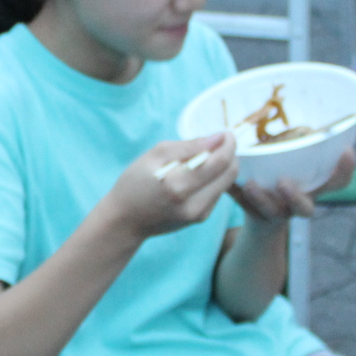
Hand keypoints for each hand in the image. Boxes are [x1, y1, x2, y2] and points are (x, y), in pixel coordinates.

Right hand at [101, 132, 237, 242]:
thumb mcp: (153, 157)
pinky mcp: (201, 218)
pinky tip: (198, 174)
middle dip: (230, 154)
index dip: (228, 144)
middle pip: (230, 173)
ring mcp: (200, 214)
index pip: (219, 162)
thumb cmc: (133, 185)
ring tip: (205, 157)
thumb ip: (187, 146)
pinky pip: (217, 191)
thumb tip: (217, 138)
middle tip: (219, 142)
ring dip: (222, 166)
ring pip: (227, 182)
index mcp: (179, 186)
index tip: (225, 133)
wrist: (125, 222)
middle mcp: (195, 204)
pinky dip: (213, 178)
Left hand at [231, 148, 355, 222]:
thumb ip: (290, 139)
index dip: (345, 169)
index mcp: (313, 186)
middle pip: (306, 208)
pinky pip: (248, 211)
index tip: (346, 151)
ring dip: (262, 200)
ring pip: (274, 213)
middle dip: (295, 197)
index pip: (338, 182)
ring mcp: (277, 213)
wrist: (260, 213)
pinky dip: (237, 197)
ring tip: (250, 185)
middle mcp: (299, 202)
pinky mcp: (256, 217)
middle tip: (283, 182)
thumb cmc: (281, 172)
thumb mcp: (289, 156)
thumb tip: (277, 103)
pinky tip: (228, 185)